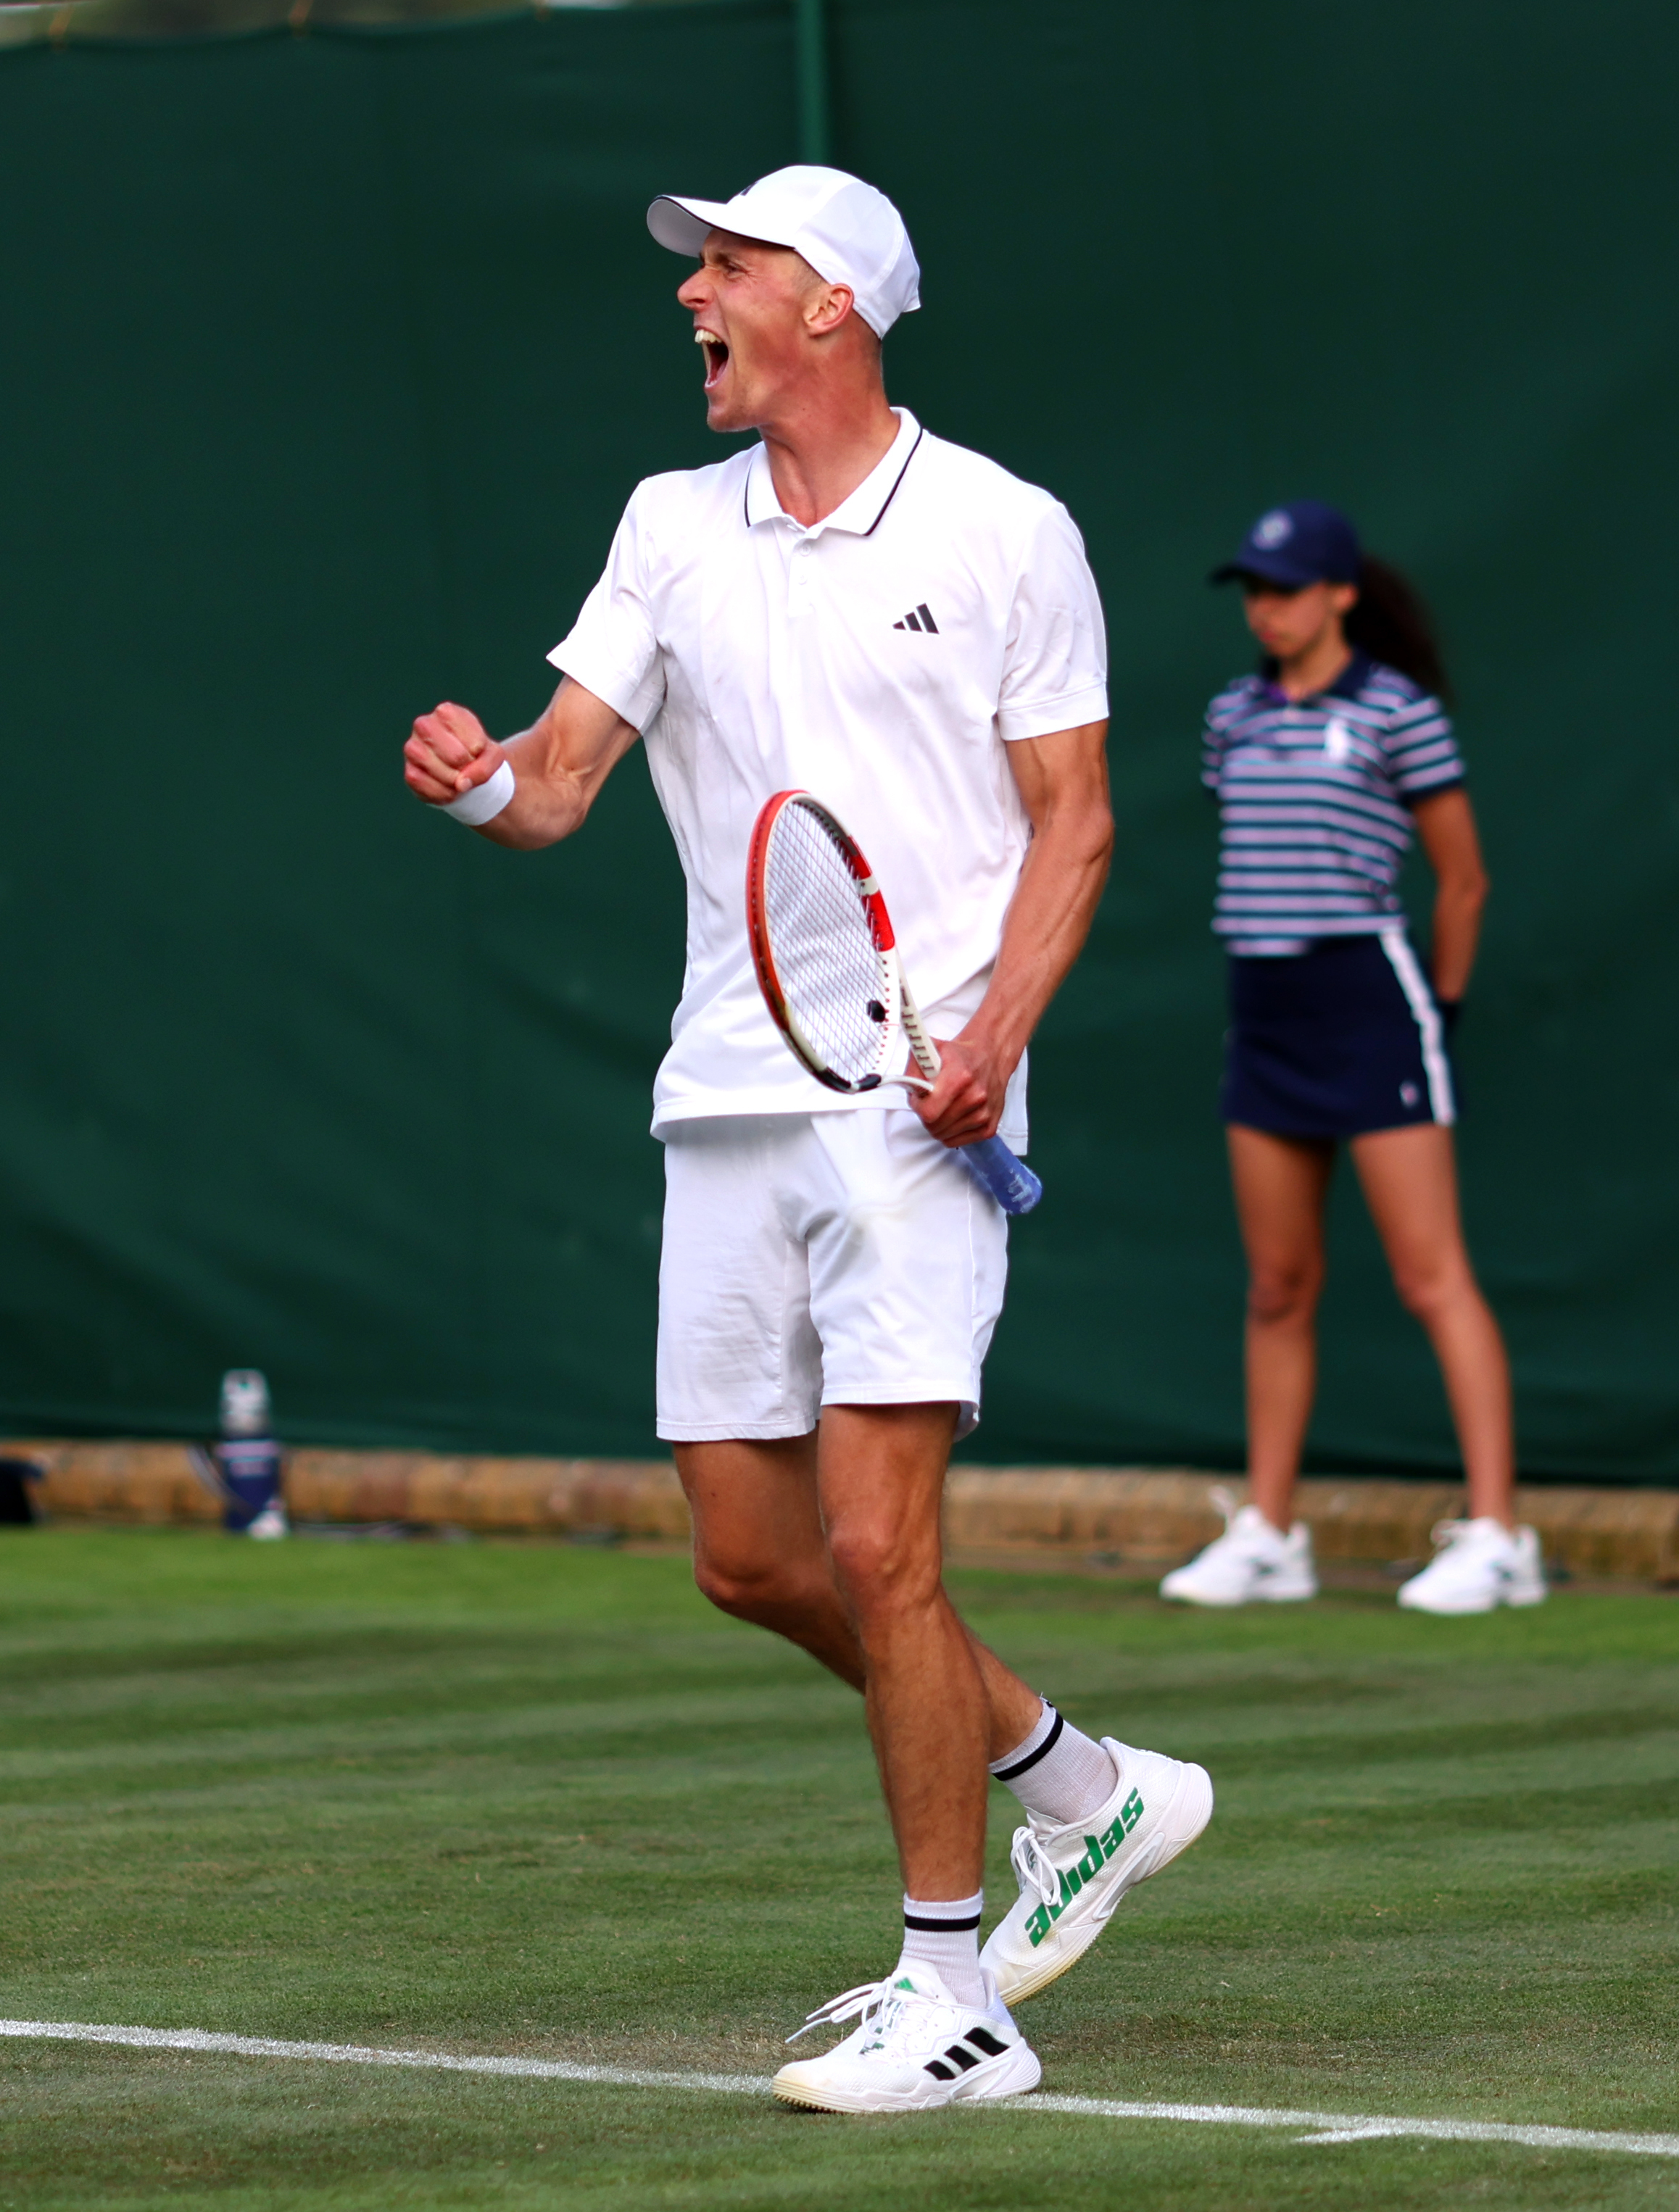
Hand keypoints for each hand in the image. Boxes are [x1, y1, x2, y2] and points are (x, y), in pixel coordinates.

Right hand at [404, 701, 505, 805]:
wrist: (464, 770)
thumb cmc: (477, 755)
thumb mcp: (493, 756)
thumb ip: (485, 767)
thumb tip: (460, 784)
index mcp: (447, 712)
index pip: (474, 743)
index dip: (480, 754)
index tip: (476, 750)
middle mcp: (424, 725)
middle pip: (456, 757)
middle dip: (467, 769)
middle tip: (465, 765)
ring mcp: (412, 747)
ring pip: (438, 772)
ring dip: (455, 782)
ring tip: (457, 779)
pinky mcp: (410, 771)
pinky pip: (428, 788)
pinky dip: (443, 794)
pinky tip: (447, 788)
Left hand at [910, 1029, 1009, 1147]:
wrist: (989, 1057)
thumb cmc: (961, 1056)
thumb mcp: (932, 1050)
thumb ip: (914, 1068)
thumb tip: (904, 1084)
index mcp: (960, 1077)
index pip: (929, 1112)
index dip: (918, 1106)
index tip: (920, 1098)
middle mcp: (976, 1096)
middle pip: (934, 1126)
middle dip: (927, 1115)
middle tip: (931, 1101)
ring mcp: (984, 1113)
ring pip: (944, 1136)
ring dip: (938, 1124)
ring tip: (944, 1105)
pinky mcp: (989, 1126)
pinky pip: (956, 1141)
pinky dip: (951, 1132)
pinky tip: (954, 1115)